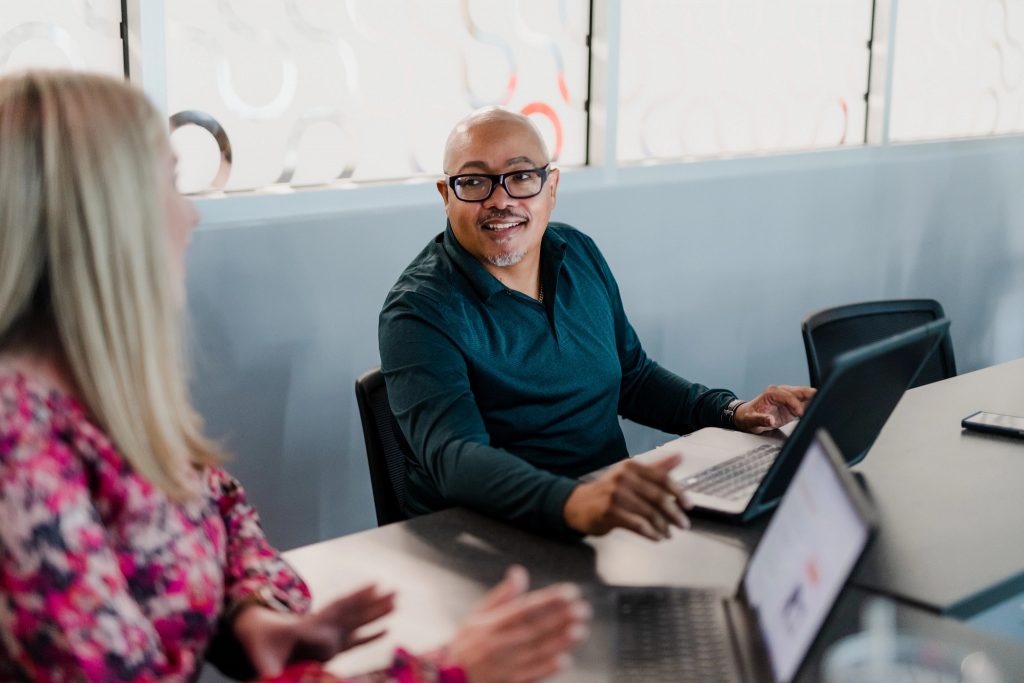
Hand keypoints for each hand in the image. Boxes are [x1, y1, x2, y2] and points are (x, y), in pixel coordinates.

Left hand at [233, 584, 394, 676]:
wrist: (258, 633)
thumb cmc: (260, 644)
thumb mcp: (263, 659)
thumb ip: (269, 672)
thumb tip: (270, 681)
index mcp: (310, 627)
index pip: (335, 612)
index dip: (355, 600)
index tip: (373, 587)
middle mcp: (324, 628)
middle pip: (353, 612)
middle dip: (374, 603)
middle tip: (395, 592)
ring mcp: (329, 635)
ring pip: (357, 621)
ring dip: (376, 611)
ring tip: (396, 602)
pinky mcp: (330, 646)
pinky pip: (354, 638)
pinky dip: (370, 634)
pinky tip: (386, 629)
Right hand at [447, 565, 590, 682]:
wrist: (448, 679)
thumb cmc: (466, 645)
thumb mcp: (477, 615)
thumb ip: (502, 595)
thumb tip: (519, 572)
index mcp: (492, 624)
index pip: (524, 608)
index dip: (547, 600)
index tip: (568, 593)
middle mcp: (498, 643)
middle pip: (534, 629)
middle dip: (560, 619)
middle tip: (582, 610)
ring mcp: (504, 665)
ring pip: (536, 651)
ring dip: (559, 642)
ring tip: (579, 630)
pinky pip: (530, 676)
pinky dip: (546, 669)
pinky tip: (564, 661)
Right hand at [562, 454, 690, 539]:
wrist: (578, 504)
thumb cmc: (608, 491)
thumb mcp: (631, 475)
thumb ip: (657, 468)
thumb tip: (680, 457)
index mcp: (631, 466)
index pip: (661, 477)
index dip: (678, 492)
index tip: (688, 505)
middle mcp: (623, 477)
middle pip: (657, 497)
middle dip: (674, 513)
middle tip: (683, 524)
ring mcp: (615, 495)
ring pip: (648, 513)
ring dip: (663, 526)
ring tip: (669, 534)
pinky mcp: (609, 512)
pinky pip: (637, 525)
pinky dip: (650, 533)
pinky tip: (656, 537)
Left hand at [734, 385, 815, 433]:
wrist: (748, 417)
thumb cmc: (748, 416)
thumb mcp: (751, 420)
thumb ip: (761, 419)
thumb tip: (770, 419)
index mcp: (771, 393)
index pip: (787, 395)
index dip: (794, 403)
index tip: (800, 413)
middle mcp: (781, 393)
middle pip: (799, 391)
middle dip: (810, 395)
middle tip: (820, 401)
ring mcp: (788, 399)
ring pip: (804, 396)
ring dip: (813, 400)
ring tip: (822, 405)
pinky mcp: (792, 407)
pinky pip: (805, 404)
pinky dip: (811, 406)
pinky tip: (817, 410)